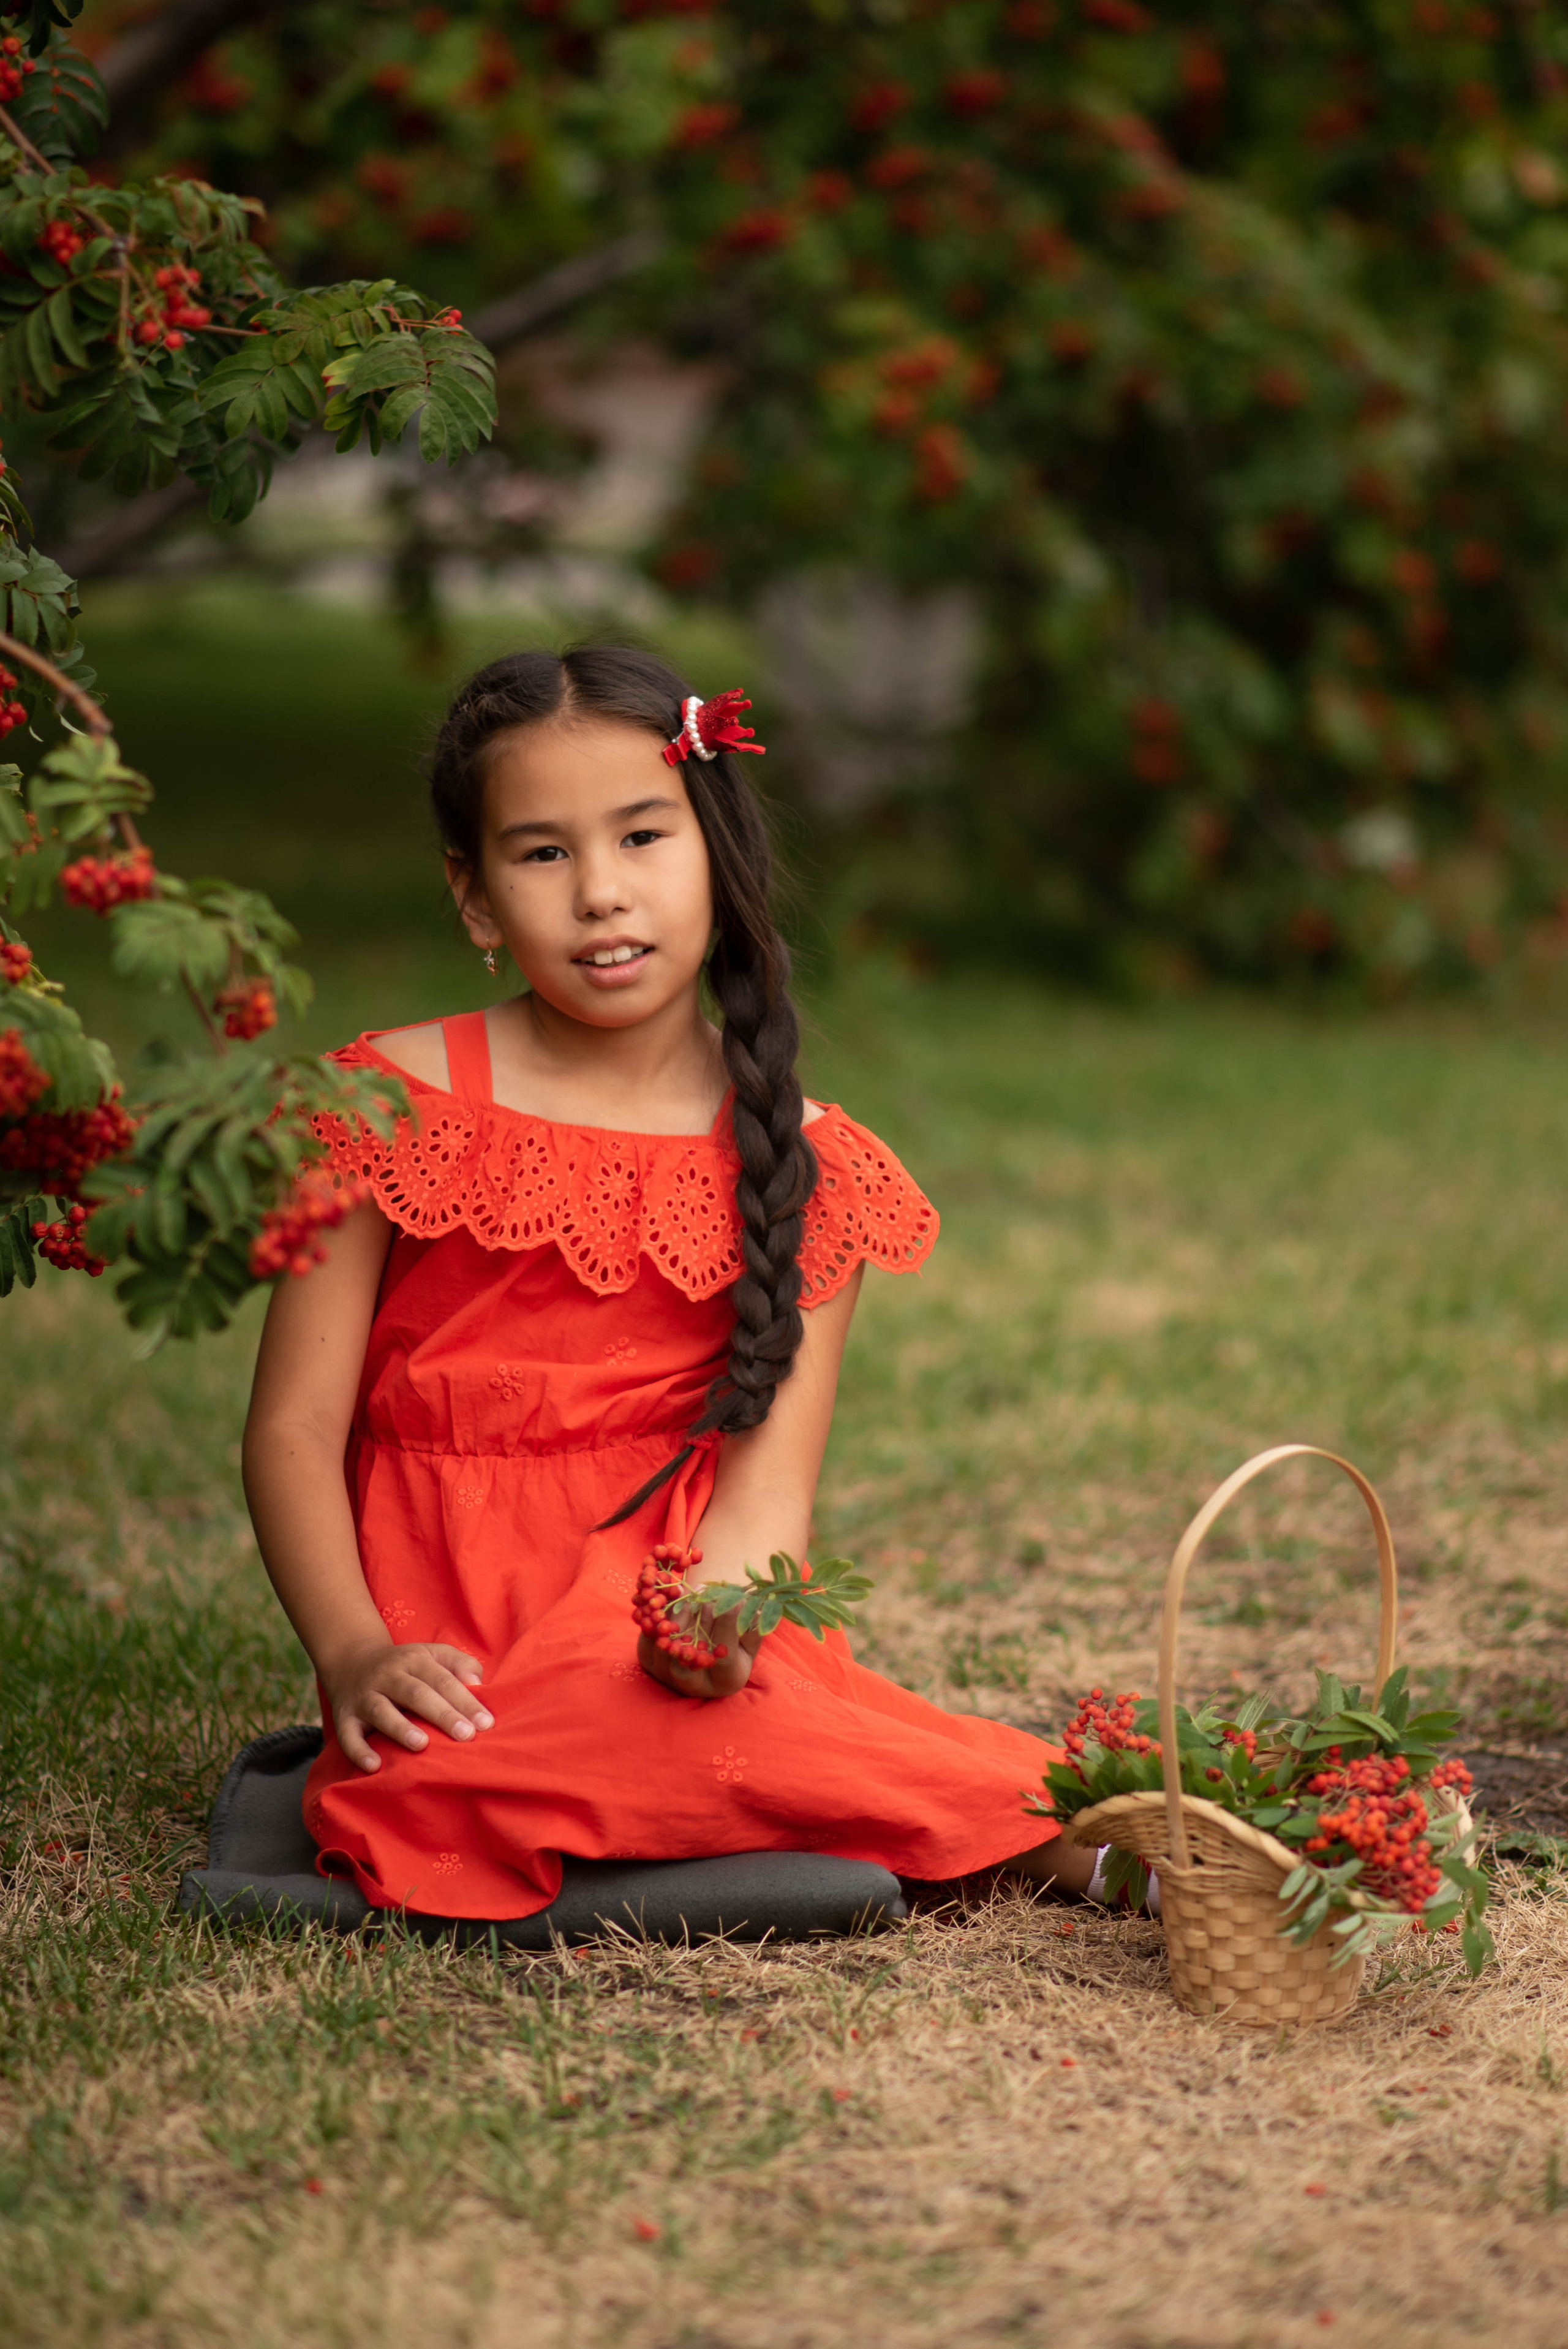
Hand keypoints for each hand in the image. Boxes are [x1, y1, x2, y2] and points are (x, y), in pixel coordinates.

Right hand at [323, 1638, 493, 1771]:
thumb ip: (460, 1664)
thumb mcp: (432, 1655)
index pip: (442, 1679)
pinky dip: (359, 1751)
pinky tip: (375, 1766)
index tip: (486, 1723)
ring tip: (422, 1745)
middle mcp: (387, 1676)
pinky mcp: (344, 1717)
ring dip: (400, 1728)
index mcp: (414, 1660)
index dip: (465, 1700)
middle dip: (442, 1714)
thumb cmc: (406, 1666)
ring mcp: (364, 1696)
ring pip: (381, 1710)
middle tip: (466, 1735)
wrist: (351, 1660)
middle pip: (416, 1694)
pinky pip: (348, 1735)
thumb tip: (478, 1685)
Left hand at [637, 1602, 761, 1699]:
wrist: (706, 1640)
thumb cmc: (734, 1637)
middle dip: (699, 1621)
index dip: (728, 1627)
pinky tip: (666, 1598)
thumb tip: (748, 1607)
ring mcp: (668, 1676)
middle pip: (688, 1657)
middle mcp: (695, 1686)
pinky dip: (654, 1617)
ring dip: (675, 1617)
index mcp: (726, 1681)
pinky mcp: (649, 1662)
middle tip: (706, 1598)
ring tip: (686, 1596)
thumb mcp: (750, 1635)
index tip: (734, 1601)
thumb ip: (752, 1625)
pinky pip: (646, 1639)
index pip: (724, 1657)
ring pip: (664, 1649)